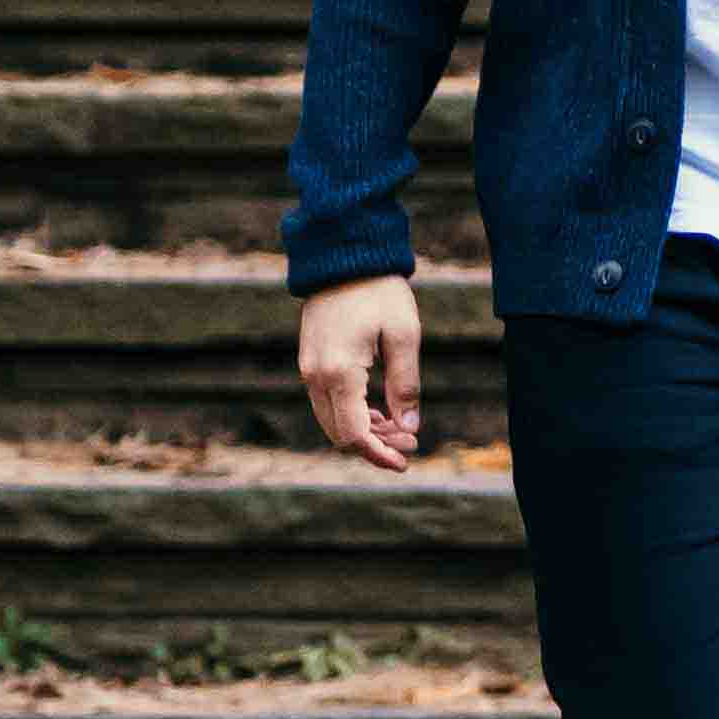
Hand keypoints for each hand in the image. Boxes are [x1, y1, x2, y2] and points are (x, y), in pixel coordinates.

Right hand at [299, 273, 425, 466]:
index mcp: (339, 372)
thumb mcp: (404, 336)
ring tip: (400, 428)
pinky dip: (351, 414)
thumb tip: (409, 428)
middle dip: (375, 446)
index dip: (379, 454)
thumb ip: (406, 386)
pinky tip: (379, 412)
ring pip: (332, 421)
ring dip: (364, 432)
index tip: (405, 461)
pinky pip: (326, 402)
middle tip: (410, 443)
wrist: (344, 256)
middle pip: (340, 434)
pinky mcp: (309, 362)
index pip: (354, 434)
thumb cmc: (379, 292)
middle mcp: (316, 376)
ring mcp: (308, 369)